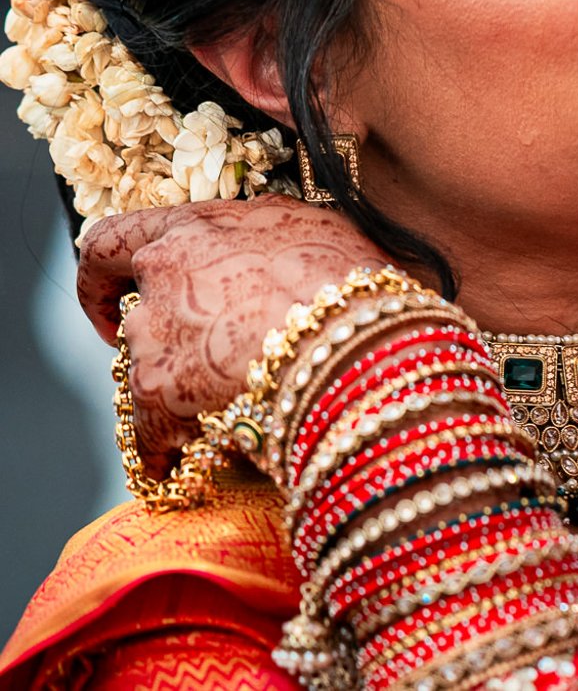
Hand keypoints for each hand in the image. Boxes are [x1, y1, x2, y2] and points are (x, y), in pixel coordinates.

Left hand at [77, 197, 384, 470]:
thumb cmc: (353, 281)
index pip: (112, 240)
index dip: (105, 274)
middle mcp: (163, 272)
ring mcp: (155, 335)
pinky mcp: (160, 396)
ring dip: (180, 390)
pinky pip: (149, 434)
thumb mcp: (314, 230)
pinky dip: (165, 452)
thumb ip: (268, 237)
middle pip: (133, 313)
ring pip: (147, 370)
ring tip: (231, 413)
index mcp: (198, 227)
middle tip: (191, 361)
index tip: (119, 296)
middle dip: (160, 340)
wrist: (356, 342)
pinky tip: (192, 467)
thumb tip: (273, 252)